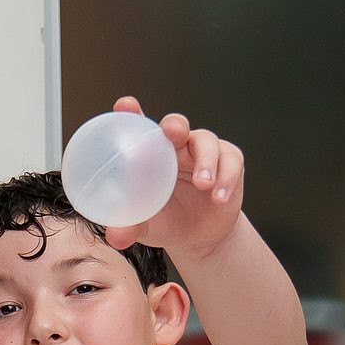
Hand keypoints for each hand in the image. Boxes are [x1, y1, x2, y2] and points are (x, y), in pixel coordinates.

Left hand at [102, 95, 245, 261]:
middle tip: (173, 133)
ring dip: (205, 161)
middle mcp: (176, 147)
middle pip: (176, 125)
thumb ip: (129, 228)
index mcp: (151, 155)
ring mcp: (203, 152)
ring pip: (206, 141)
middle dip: (175, 125)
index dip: (132, 113)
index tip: (125, 105)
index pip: (139, 128)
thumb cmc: (167, 222)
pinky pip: (230, 161)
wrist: (199, 238)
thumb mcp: (145, 227)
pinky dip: (225, 178)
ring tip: (203, 184)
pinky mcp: (228, 162)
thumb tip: (115, 236)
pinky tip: (219, 197)